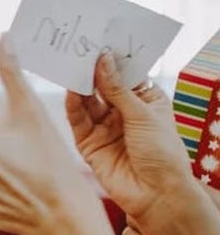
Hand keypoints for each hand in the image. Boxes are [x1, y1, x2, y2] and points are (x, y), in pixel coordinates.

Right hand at [63, 53, 192, 221]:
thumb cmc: (162, 154)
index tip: (99, 39)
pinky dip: (73, 106)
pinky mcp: (89, 144)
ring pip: (87, 101)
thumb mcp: (143, 114)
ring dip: (80, 85)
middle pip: (102, 86)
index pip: (125, 74)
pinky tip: (71, 92)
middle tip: (79, 49)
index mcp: (145, 100)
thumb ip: (117, 89)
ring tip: (71, 67)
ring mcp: (104, 128)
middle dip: (92, 69)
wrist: (155, 194)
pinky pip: (78, 121)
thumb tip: (102, 59)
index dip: (113, 59)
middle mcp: (123, 112)